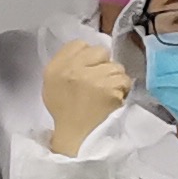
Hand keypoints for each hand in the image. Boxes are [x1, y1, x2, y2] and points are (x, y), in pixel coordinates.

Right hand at [43, 37, 129, 155]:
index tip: (88, 67)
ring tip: (107, 91)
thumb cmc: (64, 109)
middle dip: (103, 64)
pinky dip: (122, 89)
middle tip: (99, 80)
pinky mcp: (110, 89)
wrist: (76, 134)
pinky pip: (124, 80)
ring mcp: (93, 78)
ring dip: (115, 77)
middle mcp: (73, 69)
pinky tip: (113, 98)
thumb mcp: (52, 83)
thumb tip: (84, 51)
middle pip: (100, 51)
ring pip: (116, 66)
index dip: (87, 55)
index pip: (79, 44)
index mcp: (56, 67)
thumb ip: (64, 64)